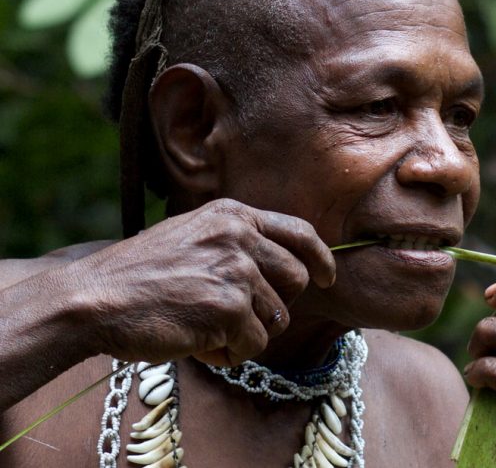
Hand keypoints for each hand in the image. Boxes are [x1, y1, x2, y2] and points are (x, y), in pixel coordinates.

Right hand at [73, 198, 334, 365]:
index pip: (300, 232)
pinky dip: (229, 354)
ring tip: (205, 329)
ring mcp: (236, 270)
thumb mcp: (192, 235)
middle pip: (295, 280)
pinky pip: (253, 345)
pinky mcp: (229, 308)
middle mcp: (240, 236)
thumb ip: (235, 242)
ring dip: (245, 333)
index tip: (326, 278)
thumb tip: (281, 268)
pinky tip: (198, 344)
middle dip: (274, 305)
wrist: (95, 297)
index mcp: (233, 215)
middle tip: (238, 317)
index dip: (320, 258)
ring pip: (276, 318)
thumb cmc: (140, 273)